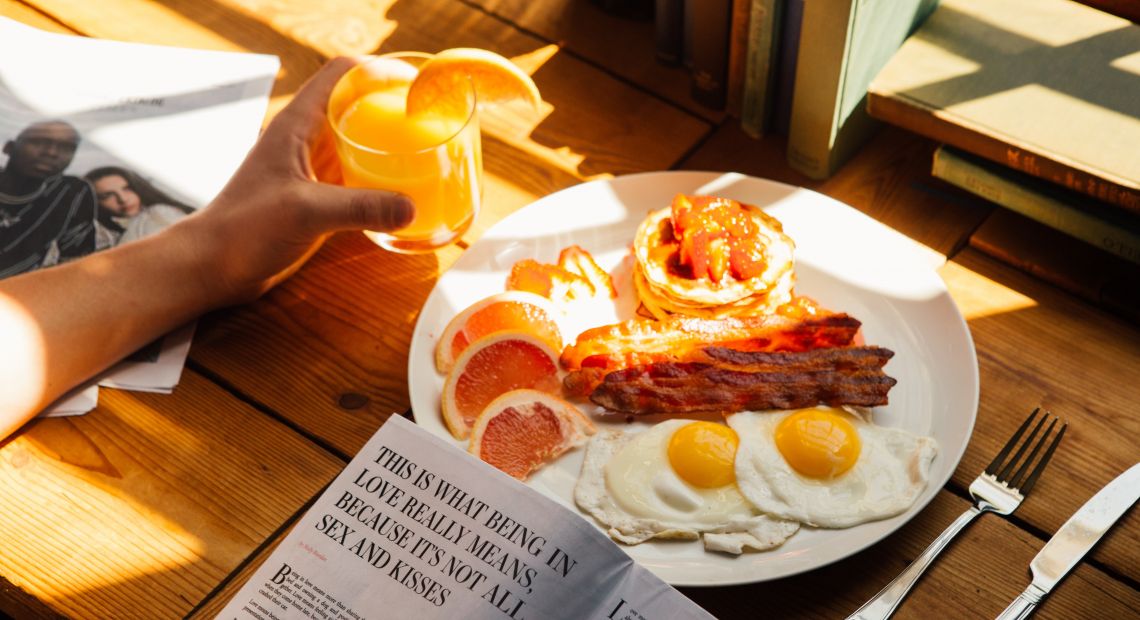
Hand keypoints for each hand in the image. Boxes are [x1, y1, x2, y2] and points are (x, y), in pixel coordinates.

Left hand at [182, 56, 413, 306]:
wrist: (214, 266)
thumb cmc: (244, 229)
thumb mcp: (306, 211)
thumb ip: (359, 207)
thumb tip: (410, 208)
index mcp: (297, 125)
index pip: (341, 74)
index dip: (377, 71)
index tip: (413, 87)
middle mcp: (306, 140)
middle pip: (356, 106)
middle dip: (391, 110)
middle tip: (430, 122)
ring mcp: (312, 169)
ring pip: (358, 143)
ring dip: (388, 147)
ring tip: (425, 154)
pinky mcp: (316, 198)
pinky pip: (356, 178)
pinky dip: (380, 181)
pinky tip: (403, 194)